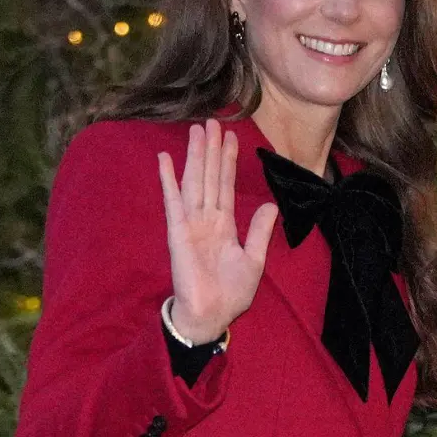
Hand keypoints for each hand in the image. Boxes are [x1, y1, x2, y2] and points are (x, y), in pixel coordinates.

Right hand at [157, 119, 277, 342]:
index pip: (225, 185)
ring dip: (195, 156)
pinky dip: (169, 180)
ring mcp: (191, 224)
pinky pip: (174, 202)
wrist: (212, 314)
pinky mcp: (179, 233)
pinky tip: (165, 160)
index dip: (228, 161)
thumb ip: (260, 232)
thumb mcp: (254, 260)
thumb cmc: (230, 292)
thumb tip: (271, 205)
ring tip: (196, 130)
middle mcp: (206, 219)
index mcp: (224, 225)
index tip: (230, 137)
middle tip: (212, 121)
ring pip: (195, 182)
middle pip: (209, 176)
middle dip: (211, 150)